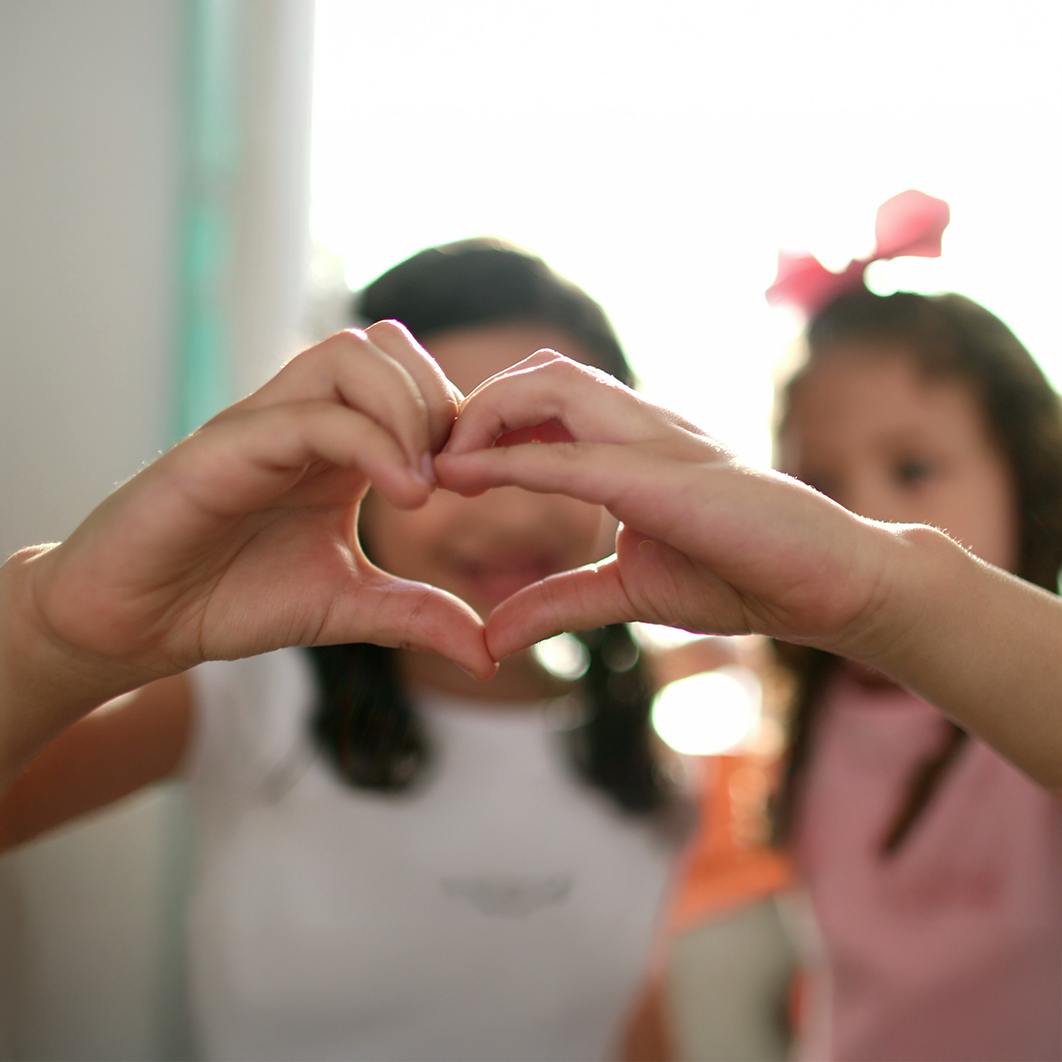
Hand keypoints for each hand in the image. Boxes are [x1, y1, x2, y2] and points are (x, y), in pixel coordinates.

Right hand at [16, 324, 495, 688]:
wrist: (136, 623)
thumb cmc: (231, 599)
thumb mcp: (347, 608)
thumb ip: (416, 617)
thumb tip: (489, 657)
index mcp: (336, 443)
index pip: (411, 378)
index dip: (459, 418)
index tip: (476, 484)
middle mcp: (304, 419)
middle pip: (387, 345)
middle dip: (439, 400)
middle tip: (452, 477)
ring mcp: (264, 424)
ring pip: (350, 356)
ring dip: (408, 410)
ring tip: (424, 488)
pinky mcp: (225, 446)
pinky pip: (308, 414)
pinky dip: (370, 442)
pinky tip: (405, 496)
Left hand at [436, 351, 901, 662]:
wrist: (832, 585)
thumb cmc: (742, 574)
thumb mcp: (627, 592)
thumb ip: (558, 603)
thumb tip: (492, 638)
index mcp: (632, 444)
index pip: (544, 400)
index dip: (482, 421)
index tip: (438, 462)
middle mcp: (642, 426)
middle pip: (539, 372)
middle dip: (473, 404)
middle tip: (428, 455)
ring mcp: (661, 442)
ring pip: (555, 385)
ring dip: (485, 414)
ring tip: (442, 462)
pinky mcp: (674, 479)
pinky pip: (581, 454)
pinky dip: (517, 461)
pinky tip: (467, 477)